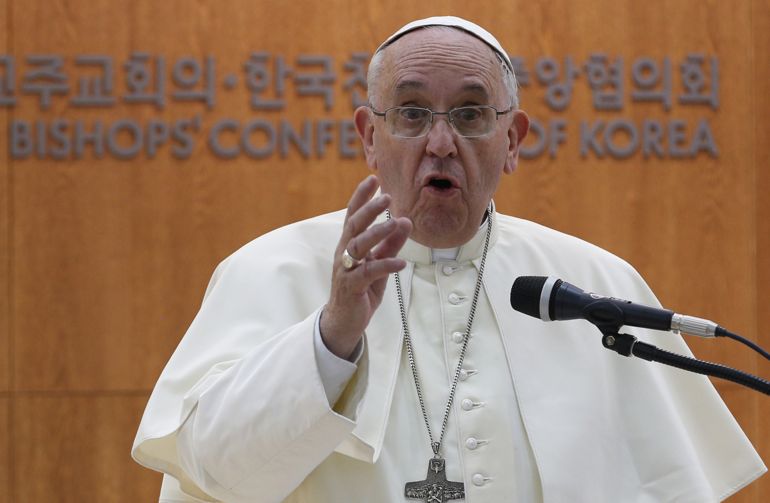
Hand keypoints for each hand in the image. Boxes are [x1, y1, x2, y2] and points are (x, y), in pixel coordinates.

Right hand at [320, 175, 411, 358]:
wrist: (344, 321)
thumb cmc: (361, 289)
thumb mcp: (379, 264)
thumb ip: (391, 244)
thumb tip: (406, 221)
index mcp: (349, 244)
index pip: (353, 215)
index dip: (361, 196)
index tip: (373, 178)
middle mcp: (344, 253)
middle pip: (354, 226)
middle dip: (369, 209)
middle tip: (387, 196)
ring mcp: (346, 269)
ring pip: (359, 246)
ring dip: (377, 233)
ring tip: (396, 222)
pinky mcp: (351, 287)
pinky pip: (368, 273)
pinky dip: (385, 266)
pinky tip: (400, 263)